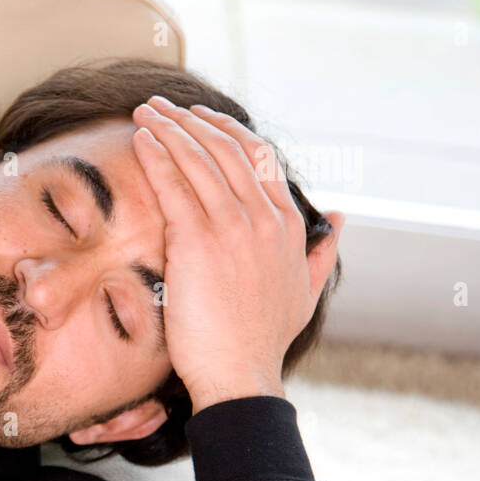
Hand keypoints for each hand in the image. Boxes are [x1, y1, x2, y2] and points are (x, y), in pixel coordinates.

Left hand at [130, 96, 343, 412]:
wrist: (240, 375)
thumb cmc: (262, 341)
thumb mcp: (305, 292)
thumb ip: (321, 251)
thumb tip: (338, 217)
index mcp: (287, 225)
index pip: (259, 158)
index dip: (226, 130)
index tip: (199, 117)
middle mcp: (264, 218)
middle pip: (225, 149)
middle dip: (190, 120)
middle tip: (161, 105)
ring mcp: (233, 226)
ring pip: (198, 159)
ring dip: (168, 128)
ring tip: (145, 111)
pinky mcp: (199, 240)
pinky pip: (174, 185)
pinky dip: (157, 155)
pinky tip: (141, 139)